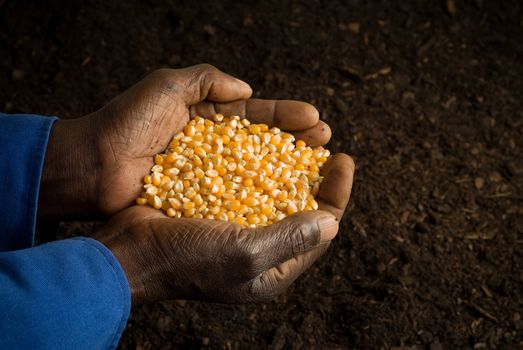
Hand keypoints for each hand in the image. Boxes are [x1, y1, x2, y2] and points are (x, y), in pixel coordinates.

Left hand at [38, 64, 331, 217]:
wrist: (92, 167)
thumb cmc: (127, 122)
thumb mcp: (166, 85)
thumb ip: (206, 80)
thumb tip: (247, 90)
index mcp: (207, 116)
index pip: (257, 114)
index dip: (286, 117)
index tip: (315, 120)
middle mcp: (213, 146)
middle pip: (264, 143)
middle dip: (296, 141)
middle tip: (326, 141)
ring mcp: (208, 175)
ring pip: (255, 171)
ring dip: (286, 170)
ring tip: (317, 168)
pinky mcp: (199, 200)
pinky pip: (235, 197)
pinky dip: (260, 197)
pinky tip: (286, 199)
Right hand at [92, 153, 353, 304]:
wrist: (128, 251)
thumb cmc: (186, 259)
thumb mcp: (244, 253)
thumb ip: (290, 238)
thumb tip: (332, 222)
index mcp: (273, 270)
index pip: (320, 230)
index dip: (336, 194)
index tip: (343, 159)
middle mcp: (259, 249)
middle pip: (300, 207)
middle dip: (315, 174)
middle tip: (323, 141)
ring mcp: (237, 228)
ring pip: (274, 191)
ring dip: (288, 163)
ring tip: (298, 133)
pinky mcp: (217, 209)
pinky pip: (246, 183)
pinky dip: (257, 162)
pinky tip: (262, 141)